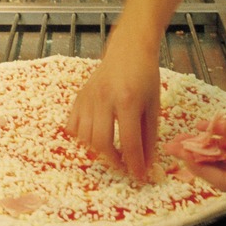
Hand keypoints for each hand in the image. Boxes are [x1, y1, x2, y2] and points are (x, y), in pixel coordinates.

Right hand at [66, 27, 160, 179]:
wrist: (128, 49)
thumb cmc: (145, 76)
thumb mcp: (153, 106)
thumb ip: (149, 136)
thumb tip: (146, 164)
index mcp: (128, 101)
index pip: (129, 142)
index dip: (134, 164)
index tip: (139, 177)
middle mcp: (104, 99)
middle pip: (102, 142)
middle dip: (114, 160)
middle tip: (124, 165)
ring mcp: (88, 97)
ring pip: (85, 136)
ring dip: (98, 149)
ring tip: (111, 149)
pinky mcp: (78, 97)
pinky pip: (73, 126)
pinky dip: (81, 137)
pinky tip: (94, 135)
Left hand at [173, 104, 225, 192]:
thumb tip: (214, 127)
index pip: (223, 180)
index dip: (199, 167)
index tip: (181, 152)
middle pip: (223, 171)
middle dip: (199, 158)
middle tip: (175, 143)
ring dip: (209, 148)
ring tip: (186, 136)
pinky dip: (224, 139)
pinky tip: (209, 128)